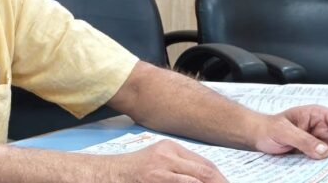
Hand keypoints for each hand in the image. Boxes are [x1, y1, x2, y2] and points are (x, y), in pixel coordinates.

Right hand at [105, 139, 227, 182]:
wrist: (106, 174)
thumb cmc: (132, 172)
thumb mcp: (157, 161)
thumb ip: (179, 167)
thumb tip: (205, 178)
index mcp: (170, 148)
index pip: (206, 164)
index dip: (221, 179)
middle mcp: (167, 155)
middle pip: (206, 172)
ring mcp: (160, 169)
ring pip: (198, 180)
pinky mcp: (154, 179)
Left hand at [252, 105, 327, 158]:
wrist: (256, 137)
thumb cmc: (268, 127)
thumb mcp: (283, 131)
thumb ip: (303, 140)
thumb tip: (325, 151)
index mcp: (317, 115)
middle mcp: (322, 128)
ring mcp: (319, 142)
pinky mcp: (315, 154)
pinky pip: (327, 161)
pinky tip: (326, 171)